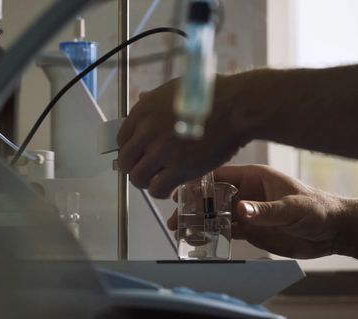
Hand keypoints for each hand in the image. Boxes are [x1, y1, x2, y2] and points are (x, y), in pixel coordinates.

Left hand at [117, 74, 252, 198]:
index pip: (121, 139)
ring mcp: (162, 151)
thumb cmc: (212, 96)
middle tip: (147, 170)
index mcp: (144, 111)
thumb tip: (143, 100)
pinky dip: (160, 191)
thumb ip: (154, 100)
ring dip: (146, 182)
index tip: (139, 155)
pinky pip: (157, 189)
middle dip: (134, 167)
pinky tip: (169, 188)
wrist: (236, 108)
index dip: (130, 150)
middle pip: (125, 161)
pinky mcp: (179, 169)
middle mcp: (147, 131)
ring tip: (158, 180)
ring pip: (138, 178)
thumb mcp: (175, 89)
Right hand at [168, 165, 343, 258]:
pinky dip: (213, 235)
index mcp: (254, 178)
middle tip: (176, 217)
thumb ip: (266, 210)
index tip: (181, 192)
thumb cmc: (318, 209)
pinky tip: (201, 240)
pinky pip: (227, 230)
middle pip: (212, 197)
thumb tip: (240, 210)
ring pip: (216, 214)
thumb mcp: (293, 208)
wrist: (333, 231)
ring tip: (182, 230)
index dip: (198, 184)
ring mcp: (248, 211)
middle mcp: (247, 192)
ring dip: (200, 222)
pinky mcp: (252, 228)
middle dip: (193, 206)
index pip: (220, 176)